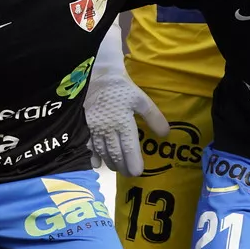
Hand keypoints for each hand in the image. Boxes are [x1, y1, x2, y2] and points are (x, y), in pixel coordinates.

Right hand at [84, 33, 166, 174]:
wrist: (97, 75)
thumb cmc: (122, 88)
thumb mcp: (141, 100)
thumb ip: (154, 118)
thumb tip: (165, 134)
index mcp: (123, 123)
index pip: (129, 149)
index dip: (133, 163)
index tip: (138, 173)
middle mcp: (108, 129)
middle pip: (115, 154)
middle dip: (123, 166)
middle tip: (129, 174)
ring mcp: (94, 128)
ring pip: (102, 152)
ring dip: (110, 162)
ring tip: (117, 168)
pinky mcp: (84, 125)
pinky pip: (88, 145)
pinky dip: (92, 155)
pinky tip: (96, 163)